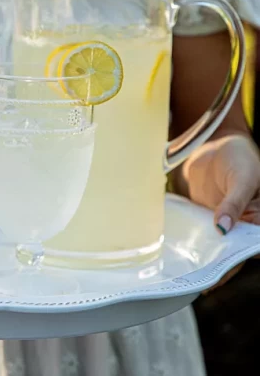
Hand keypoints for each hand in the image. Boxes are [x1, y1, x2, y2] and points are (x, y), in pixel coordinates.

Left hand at [181, 134, 259, 290]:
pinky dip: (187, 240)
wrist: (217, 143)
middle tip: (189, 281)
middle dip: (212, 266)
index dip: (233, 262)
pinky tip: (172, 251)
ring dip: (197, 257)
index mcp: (258, 222)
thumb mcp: (242, 178)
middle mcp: (242, 227)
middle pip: (229, 253)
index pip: (248, 248)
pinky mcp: (204, 217)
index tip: (214, 277)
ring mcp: (221, 224)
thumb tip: (224, 230)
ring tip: (177, 273)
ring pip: (211, 246)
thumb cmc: (240, 158)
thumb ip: (234, 203)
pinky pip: (197, 232)